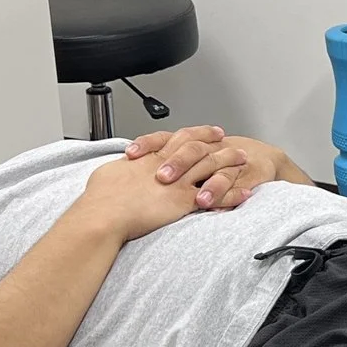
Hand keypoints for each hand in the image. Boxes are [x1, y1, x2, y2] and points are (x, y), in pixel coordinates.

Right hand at [77, 143, 256, 243]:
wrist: (103, 215)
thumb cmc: (101, 198)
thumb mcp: (110, 172)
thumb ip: (124, 167)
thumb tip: (124, 164)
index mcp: (151, 157)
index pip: (179, 138)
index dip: (196, 133)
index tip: (208, 131)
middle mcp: (168, 165)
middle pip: (199, 147)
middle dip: (216, 142)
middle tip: (229, 139)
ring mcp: (178, 182)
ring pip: (212, 166)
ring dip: (229, 162)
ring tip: (244, 160)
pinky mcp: (184, 201)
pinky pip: (216, 196)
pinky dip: (232, 195)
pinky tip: (245, 194)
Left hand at [126, 125, 312, 192]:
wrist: (261, 159)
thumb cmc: (215, 162)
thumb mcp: (185, 160)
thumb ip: (158, 165)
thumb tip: (123, 172)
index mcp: (189, 144)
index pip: (165, 138)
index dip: (148, 144)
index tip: (130, 155)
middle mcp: (208, 149)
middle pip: (191, 150)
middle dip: (177, 163)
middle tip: (162, 177)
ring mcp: (229, 161)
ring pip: (216, 166)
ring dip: (208, 183)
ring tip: (199, 199)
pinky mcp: (247, 175)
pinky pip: (238, 184)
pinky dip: (230, 194)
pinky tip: (223, 204)